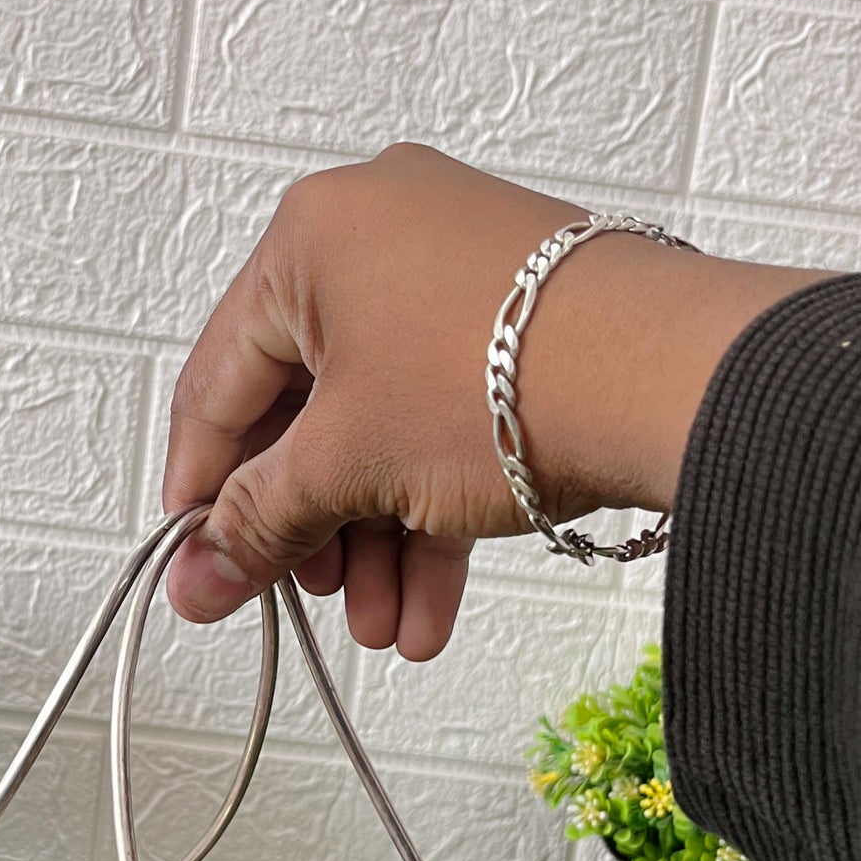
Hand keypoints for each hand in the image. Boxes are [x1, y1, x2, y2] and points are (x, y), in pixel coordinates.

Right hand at [162, 143, 826, 658]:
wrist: (665, 377)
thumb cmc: (497, 380)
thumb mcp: (346, 465)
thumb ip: (257, 523)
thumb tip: (195, 577)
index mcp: (310, 236)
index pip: (221, 380)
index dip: (203, 485)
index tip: (199, 558)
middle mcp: (379, 237)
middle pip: (309, 412)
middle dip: (313, 530)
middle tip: (307, 600)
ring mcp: (456, 277)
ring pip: (382, 428)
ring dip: (375, 540)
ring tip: (384, 624)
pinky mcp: (518, 325)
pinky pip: (444, 421)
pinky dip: (431, 508)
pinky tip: (430, 603)